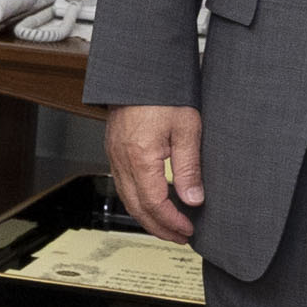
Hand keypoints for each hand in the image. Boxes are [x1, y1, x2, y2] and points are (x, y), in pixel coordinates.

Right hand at [106, 105, 202, 244]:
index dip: (172, 222)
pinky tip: (152, 202)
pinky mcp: (114, 149)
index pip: (154, 204)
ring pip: (127, 199)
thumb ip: (188, 168)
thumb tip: (193, 200)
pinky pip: (122, 184)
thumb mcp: (187, 129)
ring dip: (147, 217)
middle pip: (136, 208)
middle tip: (180, 237)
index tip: (188, 230)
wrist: (141, 69)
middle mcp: (121, 159)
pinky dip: (138, 201)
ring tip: (168, 226)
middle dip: (158, 228)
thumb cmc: (163, 92)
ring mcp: (114, 155)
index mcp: (139, 157)